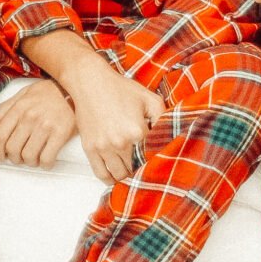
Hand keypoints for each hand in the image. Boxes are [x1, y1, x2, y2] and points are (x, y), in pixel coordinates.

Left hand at [0, 79, 74, 166]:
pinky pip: (47, 158)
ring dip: (29, 162)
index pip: (0, 134)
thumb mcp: (24, 93)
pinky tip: (46, 161)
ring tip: (33, 159)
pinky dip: (44, 164)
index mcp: (19, 107)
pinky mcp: (61, 134)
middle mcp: (30, 117)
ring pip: (28, 156)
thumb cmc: (49, 92)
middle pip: (12, 148)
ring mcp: (45, 126)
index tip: (1, 156)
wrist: (76, 89)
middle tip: (19, 158)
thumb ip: (6, 108)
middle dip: (13, 158)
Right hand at [62, 56, 165, 183]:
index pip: (152, 158)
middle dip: (142, 171)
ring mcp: (103, 147)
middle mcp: (120, 142)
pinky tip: (115, 179)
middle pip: (136, 169)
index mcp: (137, 131)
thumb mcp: (149, 99)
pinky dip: (109, 180)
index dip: (157, 162)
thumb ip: (164, 118)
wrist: (90, 82)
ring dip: (127, 177)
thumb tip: (170, 137)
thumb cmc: (119, 88)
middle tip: (148, 172)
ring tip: (133, 175)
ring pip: (119, 174)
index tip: (160, 166)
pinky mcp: (90, 148)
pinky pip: (100, 173)